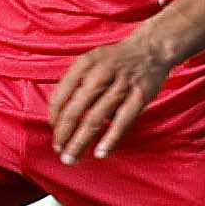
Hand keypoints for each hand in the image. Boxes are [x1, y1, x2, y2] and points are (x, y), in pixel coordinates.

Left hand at [48, 25, 180, 161]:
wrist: (151, 48)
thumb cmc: (114, 60)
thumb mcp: (90, 61)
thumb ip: (74, 83)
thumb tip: (58, 115)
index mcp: (84, 65)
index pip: (60, 96)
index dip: (54, 118)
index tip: (54, 132)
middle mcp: (100, 74)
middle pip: (75, 111)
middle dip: (63, 134)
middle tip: (58, 151)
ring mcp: (121, 85)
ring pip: (95, 119)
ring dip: (80, 141)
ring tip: (71, 158)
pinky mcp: (140, 95)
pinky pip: (122, 121)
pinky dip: (111, 139)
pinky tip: (100, 153)